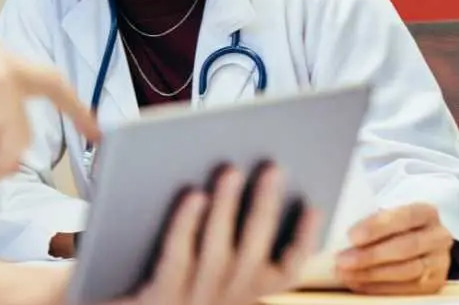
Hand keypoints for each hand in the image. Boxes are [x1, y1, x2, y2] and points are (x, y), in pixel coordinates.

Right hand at [0, 33, 98, 195]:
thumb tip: (4, 158)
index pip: (31, 72)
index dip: (63, 97)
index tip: (86, 117)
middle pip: (51, 86)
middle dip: (77, 111)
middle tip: (96, 132)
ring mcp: (1, 74)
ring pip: (18, 138)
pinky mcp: (2, 98)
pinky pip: (6, 153)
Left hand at [112, 166, 321, 304]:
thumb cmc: (145, 275)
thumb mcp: (193, 264)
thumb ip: (218, 234)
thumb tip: (238, 176)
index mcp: (238, 296)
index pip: (284, 273)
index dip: (303, 241)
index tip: (312, 205)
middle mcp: (221, 303)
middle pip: (254, 254)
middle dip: (265, 206)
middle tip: (272, 167)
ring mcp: (190, 303)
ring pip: (218, 253)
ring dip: (228, 207)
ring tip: (231, 170)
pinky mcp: (155, 299)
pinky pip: (177, 257)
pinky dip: (187, 223)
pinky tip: (192, 194)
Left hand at [336, 203, 451, 294]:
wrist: (416, 240)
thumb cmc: (391, 224)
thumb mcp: (383, 213)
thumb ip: (366, 218)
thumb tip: (336, 231)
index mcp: (426, 213)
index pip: (404, 217)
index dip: (377, 227)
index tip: (352, 236)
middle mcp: (438, 237)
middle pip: (406, 247)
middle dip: (371, 255)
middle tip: (342, 260)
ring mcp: (439, 262)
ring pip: (407, 271)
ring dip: (372, 274)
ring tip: (346, 274)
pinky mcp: (434, 283)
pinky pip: (408, 289)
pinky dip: (380, 287)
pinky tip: (358, 283)